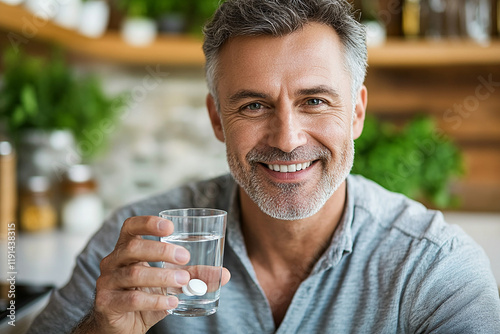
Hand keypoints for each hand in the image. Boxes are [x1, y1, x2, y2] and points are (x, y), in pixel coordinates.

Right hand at [79, 216, 229, 333]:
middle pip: (134, 248)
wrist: (122, 326)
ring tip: (183, 281)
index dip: (148, 223)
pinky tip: (172, 303)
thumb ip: (194, 275)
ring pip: (133, 274)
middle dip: (162, 251)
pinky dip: (155, 301)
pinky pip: (131, 299)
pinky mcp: (106, 302)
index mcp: (127, 248)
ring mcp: (107, 282)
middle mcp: (113, 261)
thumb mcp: (170, 283)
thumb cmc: (145, 295)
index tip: (171, 227)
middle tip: (186, 257)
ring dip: (162, 277)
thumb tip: (224, 274)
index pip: (131, 227)